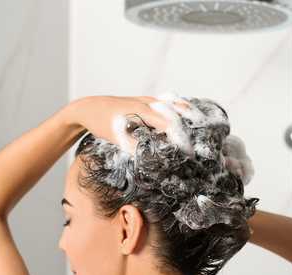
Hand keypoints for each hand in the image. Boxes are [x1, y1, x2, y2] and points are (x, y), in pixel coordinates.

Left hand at [65, 95, 189, 153]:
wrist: (90, 107)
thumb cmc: (102, 123)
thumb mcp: (117, 139)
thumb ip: (135, 147)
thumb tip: (151, 158)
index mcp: (142, 111)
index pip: (169, 125)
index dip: (181, 139)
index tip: (189, 152)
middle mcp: (149, 103)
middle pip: (177, 113)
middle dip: (190, 127)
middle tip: (199, 144)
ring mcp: (149, 100)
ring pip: (175, 105)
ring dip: (187, 116)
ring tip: (201, 128)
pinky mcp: (148, 101)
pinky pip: (169, 104)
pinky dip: (179, 111)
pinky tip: (189, 118)